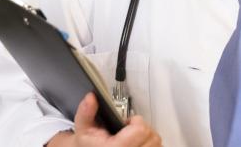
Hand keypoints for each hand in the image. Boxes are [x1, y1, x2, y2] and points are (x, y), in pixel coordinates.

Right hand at [46, 93, 161, 145]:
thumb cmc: (89, 146)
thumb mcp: (84, 130)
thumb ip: (86, 113)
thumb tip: (91, 97)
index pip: (140, 130)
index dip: (135, 123)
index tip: (126, 124)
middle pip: (152, 136)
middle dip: (142, 130)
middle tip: (129, 133)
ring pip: (156, 143)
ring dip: (148, 138)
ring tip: (134, 140)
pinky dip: (151, 145)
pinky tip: (138, 145)